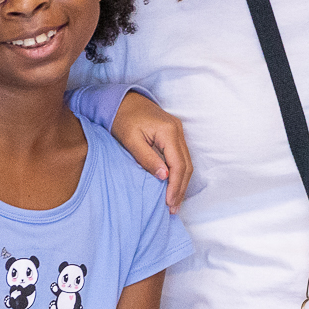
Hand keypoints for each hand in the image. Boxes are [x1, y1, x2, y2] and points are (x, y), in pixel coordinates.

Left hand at [109, 91, 191, 211]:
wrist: (121, 100)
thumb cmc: (122, 119)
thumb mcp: (131, 140)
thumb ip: (147, 158)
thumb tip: (164, 176)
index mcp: (168, 131)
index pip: (178, 164)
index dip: (175, 186)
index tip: (169, 203)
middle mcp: (178, 131)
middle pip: (186, 165)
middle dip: (181, 188)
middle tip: (173, 208)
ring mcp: (178, 131)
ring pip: (187, 162)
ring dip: (181, 183)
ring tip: (174, 202)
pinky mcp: (174, 134)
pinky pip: (181, 157)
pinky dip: (179, 173)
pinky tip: (172, 185)